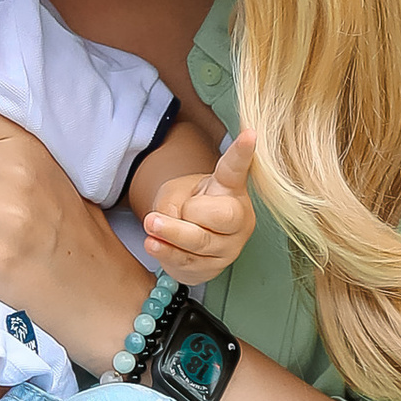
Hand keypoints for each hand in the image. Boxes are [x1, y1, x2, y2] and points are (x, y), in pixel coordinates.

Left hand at [143, 128, 255, 284]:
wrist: (188, 237)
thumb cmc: (188, 205)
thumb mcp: (176, 192)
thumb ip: (173, 202)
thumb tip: (169, 225)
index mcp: (231, 188)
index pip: (237, 169)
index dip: (242, 153)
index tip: (250, 134)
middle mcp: (239, 217)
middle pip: (221, 216)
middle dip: (190, 213)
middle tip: (159, 213)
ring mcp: (231, 245)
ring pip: (201, 242)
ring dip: (172, 233)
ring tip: (150, 224)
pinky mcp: (216, 267)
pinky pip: (191, 261)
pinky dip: (167, 253)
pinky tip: (153, 244)